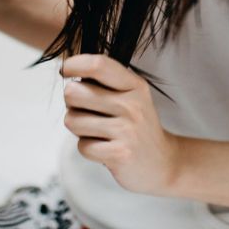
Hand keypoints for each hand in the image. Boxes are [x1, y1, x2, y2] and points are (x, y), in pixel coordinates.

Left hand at [60, 53, 183, 197]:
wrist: (162, 163)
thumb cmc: (136, 127)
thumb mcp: (130, 96)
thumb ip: (103, 82)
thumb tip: (67, 70)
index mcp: (134, 85)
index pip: (98, 64)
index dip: (74, 64)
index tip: (66, 70)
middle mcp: (132, 104)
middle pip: (74, 93)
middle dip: (72, 105)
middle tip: (88, 113)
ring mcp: (127, 130)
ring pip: (72, 120)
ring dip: (78, 129)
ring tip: (98, 133)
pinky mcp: (120, 154)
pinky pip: (82, 146)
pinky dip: (88, 149)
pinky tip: (104, 149)